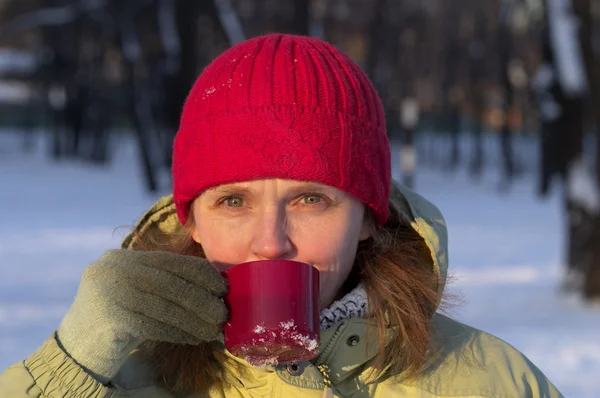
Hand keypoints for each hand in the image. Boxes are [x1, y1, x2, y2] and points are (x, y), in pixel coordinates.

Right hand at [57, 249, 227, 382]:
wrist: (77, 349)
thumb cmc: (118, 319)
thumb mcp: (138, 291)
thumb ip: (165, 283)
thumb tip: (214, 287)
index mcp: (122, 258)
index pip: (169, 261)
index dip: (200, 273)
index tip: (222, 286)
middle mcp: (113, 269)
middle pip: (170, 283)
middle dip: (202, 299)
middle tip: (223, 313)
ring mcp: (109, 291)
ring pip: (165, 306)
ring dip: (195, 320)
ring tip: (213, 330)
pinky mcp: (110, 317)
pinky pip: (155, 325)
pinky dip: (179, 332)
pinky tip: (194, 338)